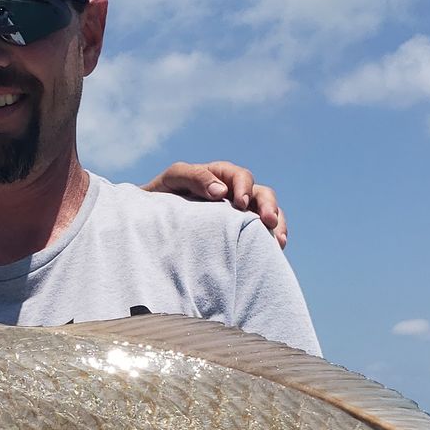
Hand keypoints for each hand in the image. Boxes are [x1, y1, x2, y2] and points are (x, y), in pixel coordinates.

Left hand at [142, 160, 287, 247]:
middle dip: (268, 206)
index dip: (244, 187)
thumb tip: (220, 191)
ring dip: (277, 225)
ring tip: (278, 242)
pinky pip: (263, 235)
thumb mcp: (173, 180)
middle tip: (267, 220)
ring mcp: (241, 215)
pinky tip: (274, 253)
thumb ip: (194, 177)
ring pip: (269, 214)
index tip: (240, 203)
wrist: (151, 223)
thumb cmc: (160, 196)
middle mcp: (236, 194)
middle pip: (262, 194)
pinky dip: (272, 241)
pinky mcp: (241, 235)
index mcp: (221, 176)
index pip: (240, 177)